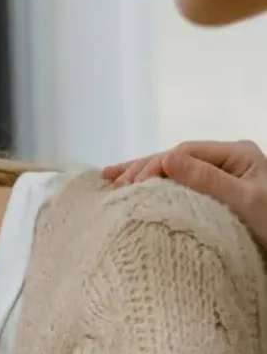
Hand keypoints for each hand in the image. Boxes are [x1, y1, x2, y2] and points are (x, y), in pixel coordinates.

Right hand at [102, 140, 266, 246]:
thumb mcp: (244, 201)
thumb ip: (207, 180)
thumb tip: (166, 159)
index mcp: (236, 154)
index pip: (186, 152)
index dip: (156, 166)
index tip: (134, 186)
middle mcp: (225, 161)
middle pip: (174, 159)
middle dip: (142, 170)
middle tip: (116, 187)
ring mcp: (217, 178)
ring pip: (171, 172)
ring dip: (141, 177)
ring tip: (111, 183)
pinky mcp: (209, 196)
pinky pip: (177, 186)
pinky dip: (153, 189)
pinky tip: (129, 188)